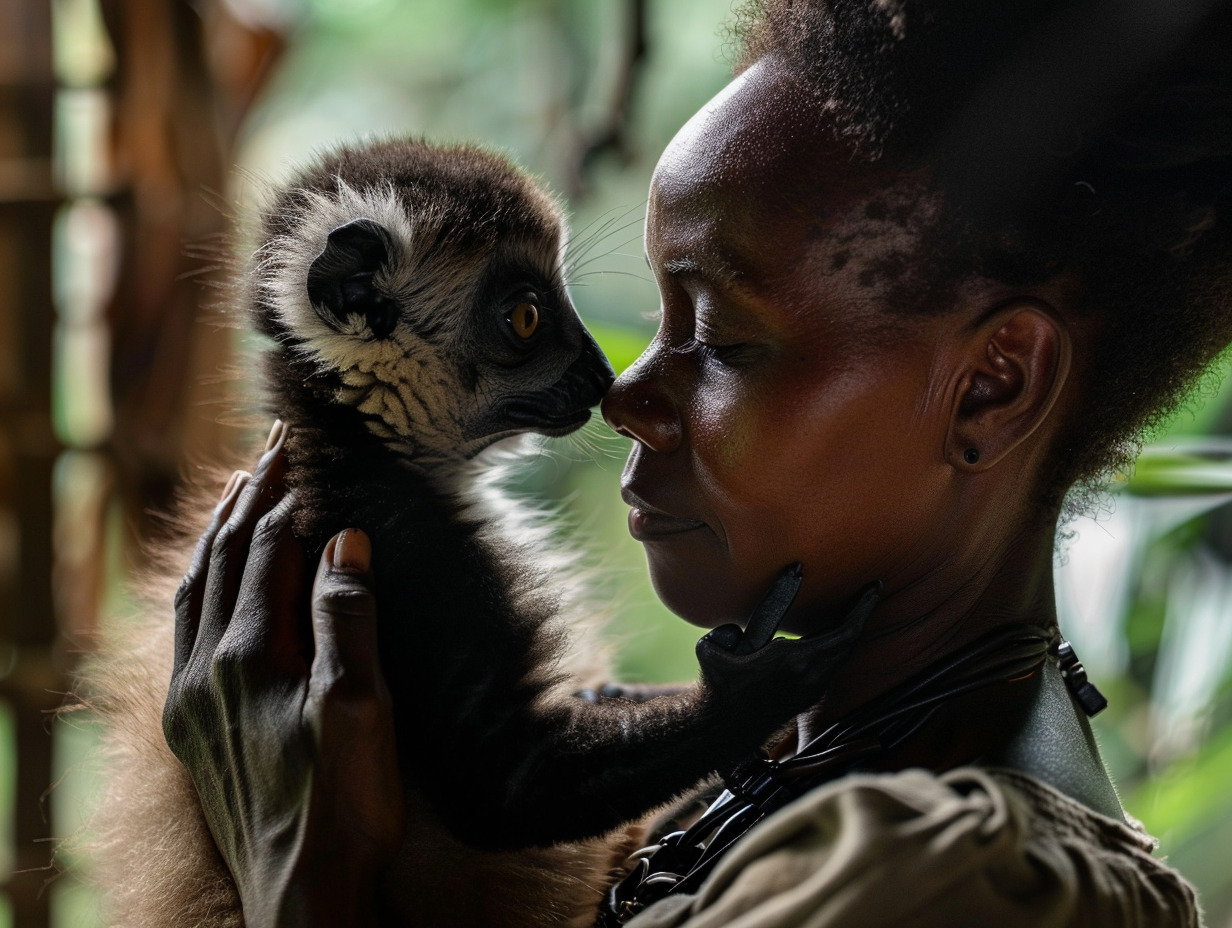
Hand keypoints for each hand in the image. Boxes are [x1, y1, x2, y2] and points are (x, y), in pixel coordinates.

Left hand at [162, 422, 402, 927]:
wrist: (302, 891)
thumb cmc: (342, 804)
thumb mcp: (360, 707)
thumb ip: (346, 618)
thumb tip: (342, 539)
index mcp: (247, 658)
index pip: (263, 552)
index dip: (281, 496)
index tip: (297, 449)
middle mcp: (205, 671)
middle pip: (221, 561)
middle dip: (244, 499)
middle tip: (268, 451)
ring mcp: (190, 700)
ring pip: (194, 594)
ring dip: (216, 537)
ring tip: (234, 495)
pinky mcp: (190, 728)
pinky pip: (185, 633)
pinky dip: (200, 587)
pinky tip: (211, 584)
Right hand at [695, 566, 881, 718]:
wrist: (723, 726)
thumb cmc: (720, 679)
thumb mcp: (729, 639)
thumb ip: (765, 607)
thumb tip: (795, 571)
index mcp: (796, 661)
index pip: (846, 631)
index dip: (863, 606)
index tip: (875, 586)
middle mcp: (812, 676)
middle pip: (850, 641)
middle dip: (861, 614)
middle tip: (871, 591)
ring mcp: (813, 689)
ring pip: (842, 654)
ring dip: (848, 631)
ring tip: (852, 608)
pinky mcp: (809, 696)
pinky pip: (832, 665)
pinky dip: (837, 645)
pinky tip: (830, 633)